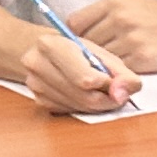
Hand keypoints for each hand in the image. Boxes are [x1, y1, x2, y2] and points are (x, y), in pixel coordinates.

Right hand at [17, 23, 133, 114]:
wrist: (47, 52)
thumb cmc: (78, 51)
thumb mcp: (103, 54)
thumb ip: (122, 74)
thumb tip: (123, 94)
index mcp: (51, 45)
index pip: (86, 79)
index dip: (109, 86)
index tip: (117, 83)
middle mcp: (36, 63)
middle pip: (84, 97)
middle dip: (107, 99)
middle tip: (115, 92)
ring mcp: (34, 83)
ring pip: (80, 107)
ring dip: (97, 105)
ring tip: (100, 90)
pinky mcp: (38, 100)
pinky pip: (71, 112)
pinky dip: (84, 107)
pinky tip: (85, 94)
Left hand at [63, 0, 156, 74]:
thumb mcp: (137, 7)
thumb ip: (110, 17)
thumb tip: (85, 35)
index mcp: (115, 2)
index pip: (75, 23)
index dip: (76, 38)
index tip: (83, 47)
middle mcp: (120, 18)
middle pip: (85, 43)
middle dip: (90, 55)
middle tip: (97, 63)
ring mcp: (131, 39)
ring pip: (101, 59)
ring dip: (105, 67)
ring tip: (115, 69)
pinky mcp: (144, 59)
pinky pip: (119, 70)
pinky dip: (121, 74)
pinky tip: (129, 73)